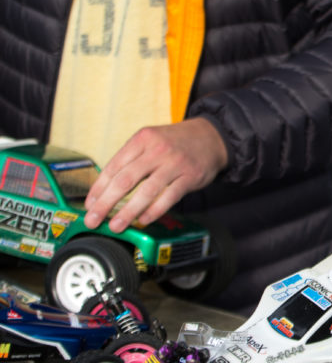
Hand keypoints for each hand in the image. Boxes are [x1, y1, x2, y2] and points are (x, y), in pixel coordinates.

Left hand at [84, 117, 227, 232]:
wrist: (212, 136)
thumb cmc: (175, 142)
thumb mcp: (151, 140)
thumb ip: (131, 160)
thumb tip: (106, 190)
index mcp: (142, 139)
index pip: (114, 166)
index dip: (99, 188)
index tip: (90, 205)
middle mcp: (157, 149)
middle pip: (125, 180)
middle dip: (105, 203)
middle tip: (93, 220)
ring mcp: (175, 163)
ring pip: (146, 191)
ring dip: (128, 212)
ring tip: (116, 225)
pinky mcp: (190, 176)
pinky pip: (169, 197)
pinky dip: (154, 211)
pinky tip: (143, 220)